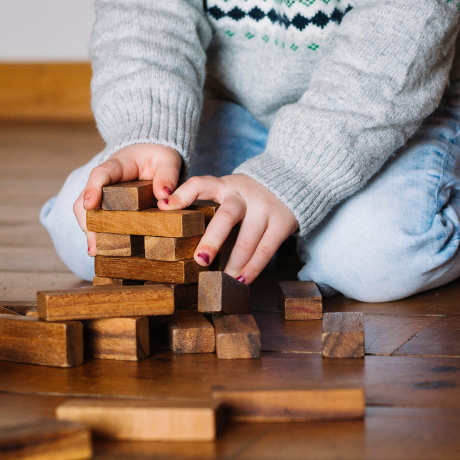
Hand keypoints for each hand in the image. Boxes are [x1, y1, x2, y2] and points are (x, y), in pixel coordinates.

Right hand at [73, 143, 181, 255]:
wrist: (153, 154)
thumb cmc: (160, 156)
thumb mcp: (169, 160)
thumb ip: (168, 175)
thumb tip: (164, 197)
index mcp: (119, 164)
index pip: (100, 173)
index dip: (92, 188)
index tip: (89, 204)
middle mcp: (105, 180)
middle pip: (86, 198)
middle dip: (87, 221)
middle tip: (93, 245)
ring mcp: (103, 194)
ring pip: (87, 212)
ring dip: (90, 231)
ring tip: (95, 252)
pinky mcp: (107, 205)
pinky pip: (98, 219)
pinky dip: (99, 233)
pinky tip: (104, 250)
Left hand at [161, 173, 297, 283]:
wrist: (294, 180)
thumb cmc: (250, 195)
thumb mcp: (230, 190)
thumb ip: (210, 205)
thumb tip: (177, 230)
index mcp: (226, 185)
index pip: (202, 184)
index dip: (183, 193)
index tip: (165, 206)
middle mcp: (244, 194)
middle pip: (228, 216)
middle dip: (214, 239)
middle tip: (201, 260)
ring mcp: (265, 208)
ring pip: (248, 239)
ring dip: (235, 263)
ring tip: (224, 279)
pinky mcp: (282, 222)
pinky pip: (266, 249)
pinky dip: (254, 267)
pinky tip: (243, 280)